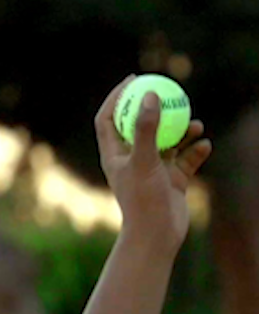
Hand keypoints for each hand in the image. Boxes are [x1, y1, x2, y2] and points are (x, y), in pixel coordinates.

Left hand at [96, 75, 212, 250]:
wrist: (157, 234)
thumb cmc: (143, 199)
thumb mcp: (144, 160)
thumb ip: (146, 128)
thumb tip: (150, 96)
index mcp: (114, 154)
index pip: (108, 118)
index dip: (117, 97)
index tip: (133, 78)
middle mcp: (131, 159)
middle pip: (139, 125)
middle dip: (154, 108)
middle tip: (169, 89)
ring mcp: (152, 169)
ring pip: (168, 140)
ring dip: (182, 130)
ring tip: (196, 125)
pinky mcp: (172, 180)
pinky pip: (186, 158)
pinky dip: (195, 151)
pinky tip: (205, 146)